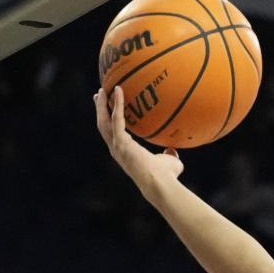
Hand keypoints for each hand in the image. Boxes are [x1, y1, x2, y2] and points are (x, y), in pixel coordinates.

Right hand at [95, 85, 183, 199]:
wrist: (160, 183)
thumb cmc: (166, 176)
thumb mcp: (169, 161)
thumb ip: (169, 154)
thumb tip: (172, 150)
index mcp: (125, 153)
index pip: (113, 134)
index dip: (109, 121)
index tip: (108, 109)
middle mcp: (117, 149)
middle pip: (103, 125)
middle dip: (100, 109)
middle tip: (100, 94)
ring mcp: (117, 146)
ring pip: (104, 121)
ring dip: (102, 104)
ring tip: (104, 89)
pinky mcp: (121, 142)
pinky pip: (117, 118)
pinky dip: (118, 104)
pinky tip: (119, 90)